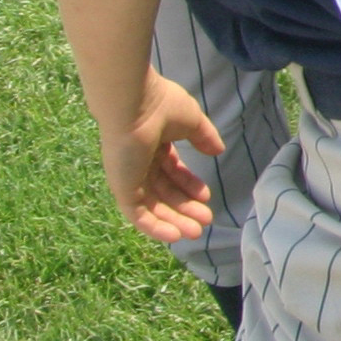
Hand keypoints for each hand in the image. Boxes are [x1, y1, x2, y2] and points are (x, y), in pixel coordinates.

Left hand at [102, 71, 221, 242]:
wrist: (133, 105)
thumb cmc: (162, 106)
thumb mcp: (192, 120)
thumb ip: (204, 137)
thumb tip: (218, 150)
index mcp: (154, 145)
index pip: (172, 171)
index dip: (190, 185)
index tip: (207, 196)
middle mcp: (140, 164)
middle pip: (164, 192)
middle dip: (185, 207)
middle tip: (206, 221)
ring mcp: (129, 177)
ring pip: (153, 206)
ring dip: (174, 221)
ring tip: (196, 232)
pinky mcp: (122, 188)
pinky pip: (138, 213)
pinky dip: (154, 226)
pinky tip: (174, 236)